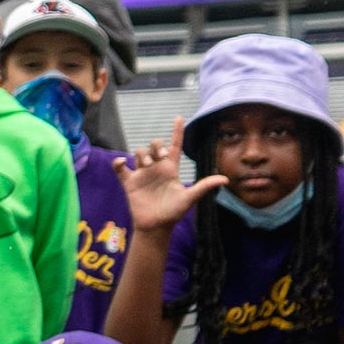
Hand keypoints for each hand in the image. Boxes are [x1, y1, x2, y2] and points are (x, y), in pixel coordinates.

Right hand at [117, 119, 226, 234]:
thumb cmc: (174, 212)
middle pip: (154, 146)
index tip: (179, 118)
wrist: (156, 226)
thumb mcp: (190, 197)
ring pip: (139, 153)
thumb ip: (204, 186)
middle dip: (157, 145)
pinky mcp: (129, 182)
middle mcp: (156, 169)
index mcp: (171, 169)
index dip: (177, 132)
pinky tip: (121, 162)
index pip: (175, 146)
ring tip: (146, 164)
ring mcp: (142, 174)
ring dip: (142, 154)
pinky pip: (120, 169)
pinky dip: (118, 163)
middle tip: (161, 155)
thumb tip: (225, 179)